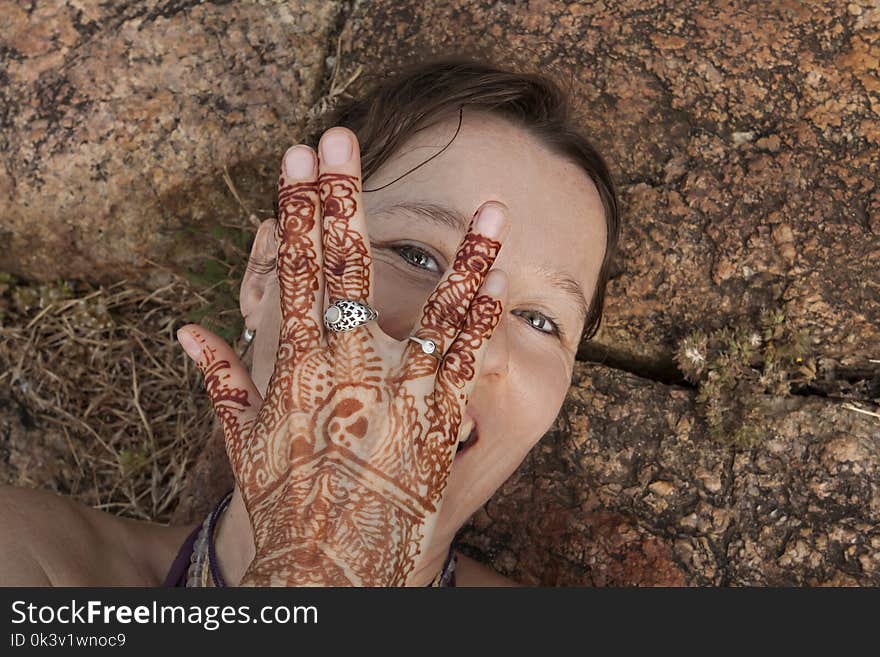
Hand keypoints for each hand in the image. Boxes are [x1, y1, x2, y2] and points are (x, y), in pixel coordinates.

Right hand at [178, 127, 508, 585]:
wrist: (330, 565)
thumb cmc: (284, 503)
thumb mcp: (240, 442)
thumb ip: (217, 379)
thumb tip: (186, 331)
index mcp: (293, 367)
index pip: (290, 271)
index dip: (293, 211)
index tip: (296, 159)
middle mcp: (346, 369)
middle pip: (346, 270)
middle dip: (342, 198)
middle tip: (343, 137)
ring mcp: (399, 392)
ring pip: (436, 308)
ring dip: (465, 252)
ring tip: (493, 205)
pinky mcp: (438, 421)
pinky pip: (467, 359)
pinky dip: (485, 316)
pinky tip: (502, 277)